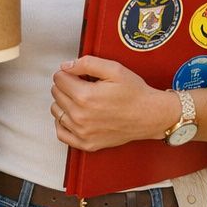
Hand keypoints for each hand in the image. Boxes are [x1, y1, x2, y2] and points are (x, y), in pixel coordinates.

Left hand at [51, 55, 175, 150]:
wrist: (150, 116)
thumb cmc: (135, 94)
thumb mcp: (114, 69)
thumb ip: (87, 63)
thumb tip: (66, 66)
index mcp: (85, 96)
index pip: (59, 79)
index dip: (68, 72)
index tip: (78, 74)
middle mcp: (80, 116)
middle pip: (56, 94)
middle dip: (66, 85)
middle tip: (83, 84)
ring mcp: (82, 132)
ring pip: (56, 111)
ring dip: (64, 102)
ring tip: (81, 99)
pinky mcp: (87, 143)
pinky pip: (61, 133)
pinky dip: (63, 123)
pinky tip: (73, 115)